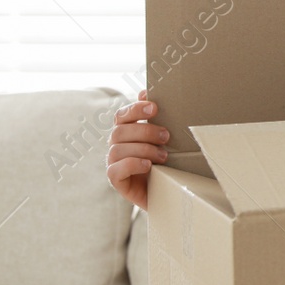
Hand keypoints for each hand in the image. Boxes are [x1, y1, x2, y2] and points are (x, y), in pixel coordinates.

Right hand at [107, 88, 168, 210]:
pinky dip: (132, 164)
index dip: (136, 109)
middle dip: (145, 131)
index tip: (155, 107)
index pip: (122, 115)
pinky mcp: (116, 180)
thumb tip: (147, 92)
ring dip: (144, 149)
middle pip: (120, 131)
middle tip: (166, 136)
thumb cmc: (168, 162)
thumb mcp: (166, 140)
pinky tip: (148, 166)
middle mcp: (116, 145)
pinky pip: (115, 169)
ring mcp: (114, 163)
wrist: (170, 193)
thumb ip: (157, 119)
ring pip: (118, 149)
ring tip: (164, 156)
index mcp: (126, 132)